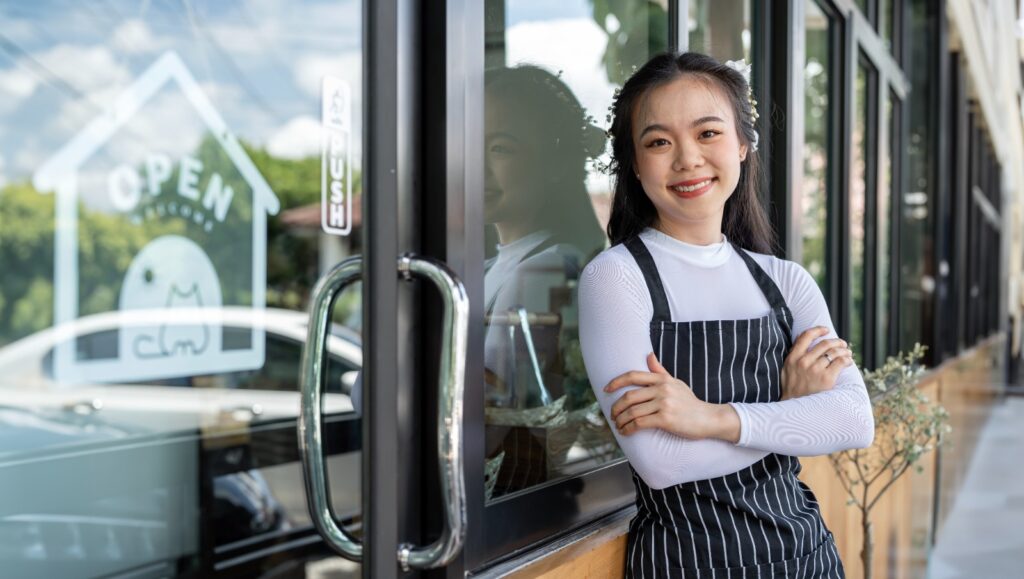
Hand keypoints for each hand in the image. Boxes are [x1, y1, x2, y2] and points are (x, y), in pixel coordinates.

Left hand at [605, 353, 737, 440]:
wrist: (708, 418)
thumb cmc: (690, 402)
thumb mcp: (676, 383)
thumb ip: (660, 371)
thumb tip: (649, 354)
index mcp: (662, 379)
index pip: (633, 375)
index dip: (616, 382)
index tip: (606, 389)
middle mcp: (662, 389)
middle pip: (629, 396)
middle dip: (616, 407)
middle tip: (613, 415)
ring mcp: (664, 404)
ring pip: (632, 411)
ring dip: (621, 420)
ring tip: (618, 426)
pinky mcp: (665, 419)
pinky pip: (639, 423)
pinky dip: (629, 429)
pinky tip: (625, 432)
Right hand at [780, 326, 853, 400]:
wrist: (795, 408)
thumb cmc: (792, 388)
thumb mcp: (787, 369)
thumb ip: (794, 354)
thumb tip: (802, 336)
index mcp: (793, 358)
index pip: (806, 336)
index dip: (818, 330)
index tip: (826, 330)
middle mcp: (804, 362)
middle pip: (825, 344)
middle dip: (837, 341)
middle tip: (842, 343)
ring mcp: (815, 370)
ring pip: (835, 352)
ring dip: (844, 350)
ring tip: (848, 352)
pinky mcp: (827, 379)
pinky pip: (841, 362)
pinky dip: (847, 359)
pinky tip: (848, 361)